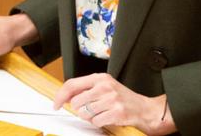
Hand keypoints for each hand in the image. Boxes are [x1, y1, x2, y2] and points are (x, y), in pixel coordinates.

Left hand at [53, 73, 175, 134]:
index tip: (56, 104)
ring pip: (84, 113)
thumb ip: (86, 89)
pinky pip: (95, 121)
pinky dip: (98, 123)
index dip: (61, 96)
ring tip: (101, 113)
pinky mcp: (116, 112)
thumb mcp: (104, 87)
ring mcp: (111, 99)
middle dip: (80, 110)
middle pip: (76, 102)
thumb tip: (66, 96)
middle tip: (91, 109)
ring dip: (90, 117)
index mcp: (100, 78)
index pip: (72, 84)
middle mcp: (105, 86)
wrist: (144, 109)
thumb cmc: (122, 98)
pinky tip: (107, 118)